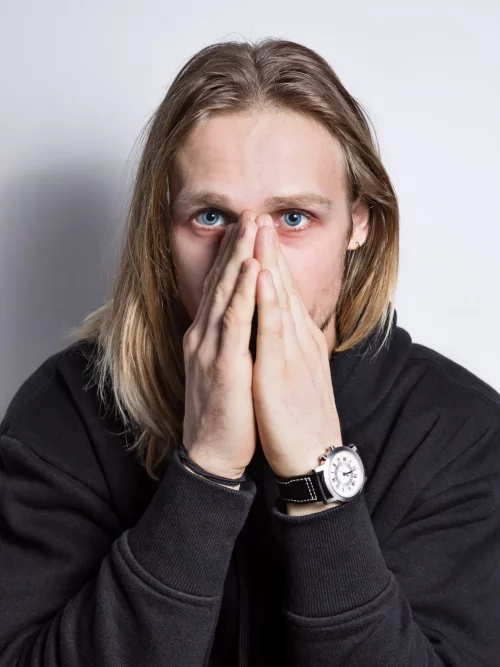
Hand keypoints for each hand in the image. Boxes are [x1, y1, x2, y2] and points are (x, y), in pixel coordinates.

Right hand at [182, 212, 259, 481]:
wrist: (213, 453)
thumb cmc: (226, 412)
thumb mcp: (227, 367)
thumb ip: (232, 339)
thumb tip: (245, 318)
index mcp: (207, 336)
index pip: (220, 288)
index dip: (232, 256)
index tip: (246, 228)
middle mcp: (203, 336)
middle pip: (221, 282)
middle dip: (236, 245)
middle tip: (250, 213)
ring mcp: (210, 349)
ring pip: (225, 294)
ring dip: (239, 258)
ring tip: (251, 227)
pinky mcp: (223, 366)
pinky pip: (234, 323)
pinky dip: (242, 294)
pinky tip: (251, 270)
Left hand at [251, 216, 343, 480]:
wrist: (310, 456)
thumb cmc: (299, 417)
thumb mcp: (297, 372)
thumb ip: (291, 346)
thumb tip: (285, 327)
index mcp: (298, 340)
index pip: (284, 292)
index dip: (272, 260)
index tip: (261, 232)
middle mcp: (298, 340)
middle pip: (282, 287)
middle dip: (270, 249)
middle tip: (259, 215)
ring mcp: (292, 353)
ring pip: (280, 300)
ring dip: (269, 262)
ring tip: (260, 230)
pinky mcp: (282, 372)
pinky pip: (273, 332)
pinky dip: (268, 302)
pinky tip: (263, 277)